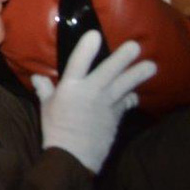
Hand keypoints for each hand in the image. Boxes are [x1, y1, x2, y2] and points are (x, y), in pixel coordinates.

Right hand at [31, 30, 155, 172]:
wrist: (73, 155)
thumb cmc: (55, 128)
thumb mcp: (46, 106)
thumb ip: (44, 89)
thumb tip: (37, 77)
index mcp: (70, 87)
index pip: (78, 62)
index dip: (87, 48)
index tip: (95, 34)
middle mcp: (91, 92)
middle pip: (110, 70)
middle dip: (123, 57)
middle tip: (136, 46)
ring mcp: (107, 104)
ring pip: (126, 85)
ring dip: (138, 75)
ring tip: (151, 67)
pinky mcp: (116, 116)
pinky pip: (127, 103)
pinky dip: (131, 97)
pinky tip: (133, 94)